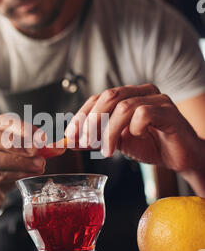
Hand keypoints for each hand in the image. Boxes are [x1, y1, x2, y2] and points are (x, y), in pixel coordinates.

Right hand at [0, 114, 45, 215]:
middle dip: (15, 142)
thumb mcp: (18, 155)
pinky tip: (28, 175)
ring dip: (18, 161)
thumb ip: (37, 149)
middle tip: (37, 151)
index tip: (42, 137)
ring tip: (38, 165)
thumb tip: (59, 147)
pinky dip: (14, 175)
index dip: (22, 127)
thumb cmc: (0, 169)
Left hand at [66, 83, 201, 172]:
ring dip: (110, 131)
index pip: (98, 98)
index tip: (70, 136)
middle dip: (92, 121)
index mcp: (127, 95)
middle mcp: (141, 92)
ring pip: (123, 107)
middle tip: (86, 143)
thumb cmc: (151, 146)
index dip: (82, 116)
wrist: (180, 158)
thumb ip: (96, 138)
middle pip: (109, 97)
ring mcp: (156, 99)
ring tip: (108, 151)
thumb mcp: (117, 142)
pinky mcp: (168, 111)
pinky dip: (134, 128)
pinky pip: (143, 114)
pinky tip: (137, 138)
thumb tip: (70, 141)